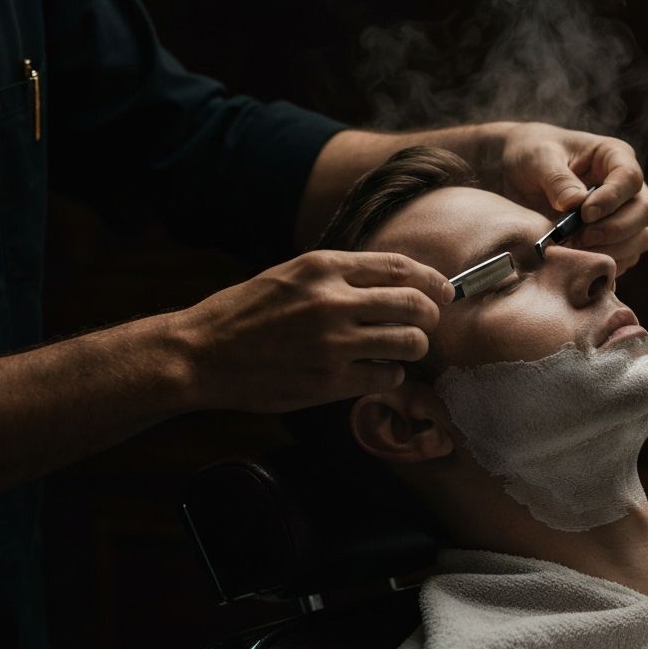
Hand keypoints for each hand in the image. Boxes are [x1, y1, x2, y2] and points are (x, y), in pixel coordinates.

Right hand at [175, 250, 454, 411]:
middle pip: (413, 305)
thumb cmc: (245, 313)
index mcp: (322, 267)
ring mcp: (332, 343)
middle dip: (429, 317)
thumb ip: (338, 276)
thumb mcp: (290, 275)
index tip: (446, 292)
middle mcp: (331, 301)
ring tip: (401, 351)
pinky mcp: (329, 382)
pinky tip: (377, 372)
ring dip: (414, 348)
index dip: (432, 280)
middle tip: (425, 326)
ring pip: (408, 342)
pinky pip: (387, 376)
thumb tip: (393, 283)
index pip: (399, 267)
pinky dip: (391, 374)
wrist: (201, 354)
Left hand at [499, 123, 647, 275]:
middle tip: (581, 238)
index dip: (612, 199)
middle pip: (644, 211)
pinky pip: (626, 258)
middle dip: (615, 230)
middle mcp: (627, 187)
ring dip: (612, 251)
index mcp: (614, 156)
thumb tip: (576, 204)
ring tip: (575, 251)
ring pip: (640, 238)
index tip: (585, 214)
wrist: (520, 176)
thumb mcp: (539, 158)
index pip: (630, 178)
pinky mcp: (615, 241)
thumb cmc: (533, 156)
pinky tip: (580, 262)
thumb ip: (557, 180)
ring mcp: (625, 215)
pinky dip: (606, 264)